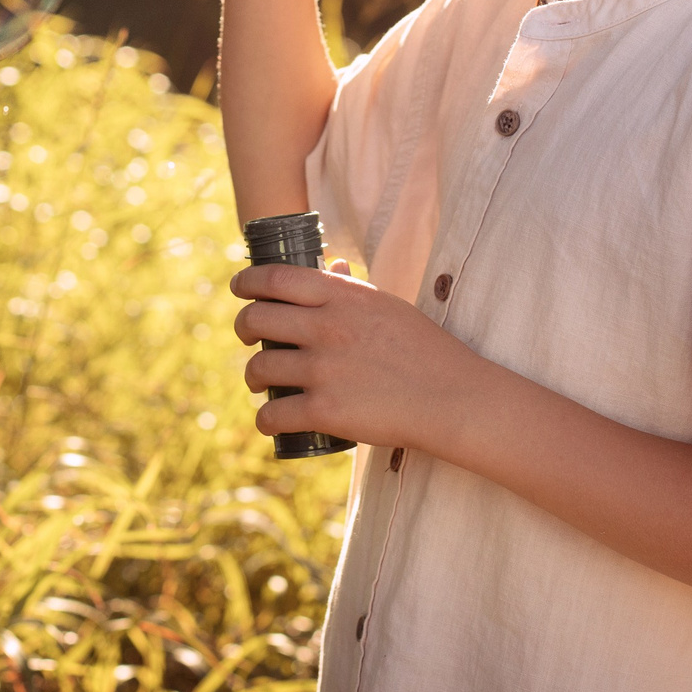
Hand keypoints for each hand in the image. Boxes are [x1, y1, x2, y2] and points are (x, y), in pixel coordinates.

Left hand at [231, 259, 487, 451]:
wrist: (452, 398)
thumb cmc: (424, 351)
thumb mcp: (388, 306)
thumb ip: (352, 291)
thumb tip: (329, 269)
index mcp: (342, 297)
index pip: (274, 278)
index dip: (246, 281)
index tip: (239, 288)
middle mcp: (326, 328)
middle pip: (256, 320)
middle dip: (243, 329)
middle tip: (249, 338)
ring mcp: (323, 370)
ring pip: (259, 369)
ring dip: (253, 377)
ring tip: (261, 383)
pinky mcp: (325, 411)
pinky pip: (272, 416)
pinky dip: (265, 421)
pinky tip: (270, 422)